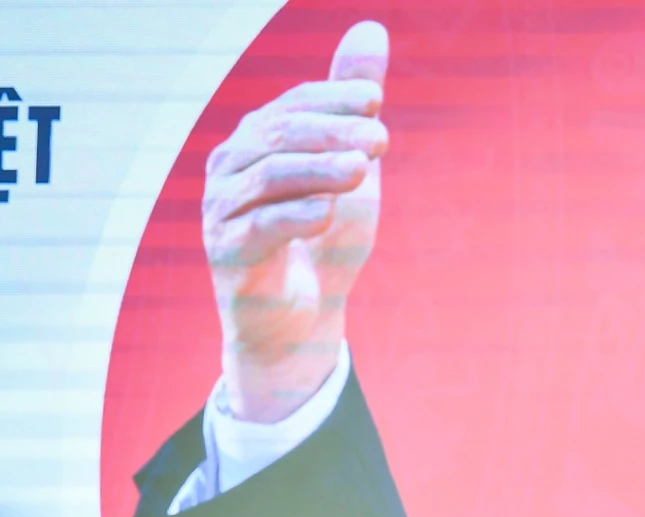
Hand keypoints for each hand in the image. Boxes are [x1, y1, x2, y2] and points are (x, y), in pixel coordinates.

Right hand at [202, 21, 388, 421]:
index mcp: (257, 140)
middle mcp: (231, 167)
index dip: (332, 98)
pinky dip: (295, 216)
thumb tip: (372, 29)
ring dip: (319, 170)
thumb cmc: (325, 237)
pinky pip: (259, 227)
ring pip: (269, 178)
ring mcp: (222, 209)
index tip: (376, 102)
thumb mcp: (351, 165)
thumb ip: (352, 103)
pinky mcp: (227, 253)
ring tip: (364, 170)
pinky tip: (328, 212)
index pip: (292, 105)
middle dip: (332, 133)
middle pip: (279, 136)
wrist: (302, 318)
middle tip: (381, 140)